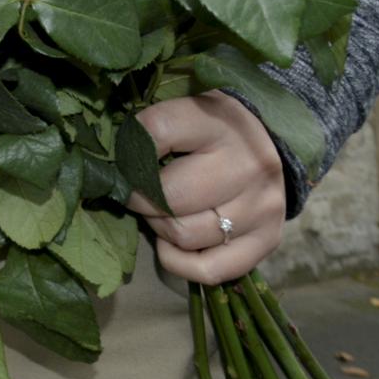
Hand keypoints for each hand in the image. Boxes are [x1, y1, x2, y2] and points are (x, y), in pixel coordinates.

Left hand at [125, 92, 286, 283]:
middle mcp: (247, 163)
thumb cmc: (210, 127)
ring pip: (186, 235)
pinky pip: (210, 269)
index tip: (121, 158)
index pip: (157, 131)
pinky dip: (178, 262)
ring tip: (159, 212)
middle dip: (140, 198)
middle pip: (171, 196)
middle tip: (136, 193)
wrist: (272, 142)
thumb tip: (107, 163)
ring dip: (159, 228)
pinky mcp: (269, 240)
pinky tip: (169, 244)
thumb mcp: (183, 109)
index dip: (128, 149)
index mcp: (219, 121)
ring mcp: (262, 206)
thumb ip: (148, 130)